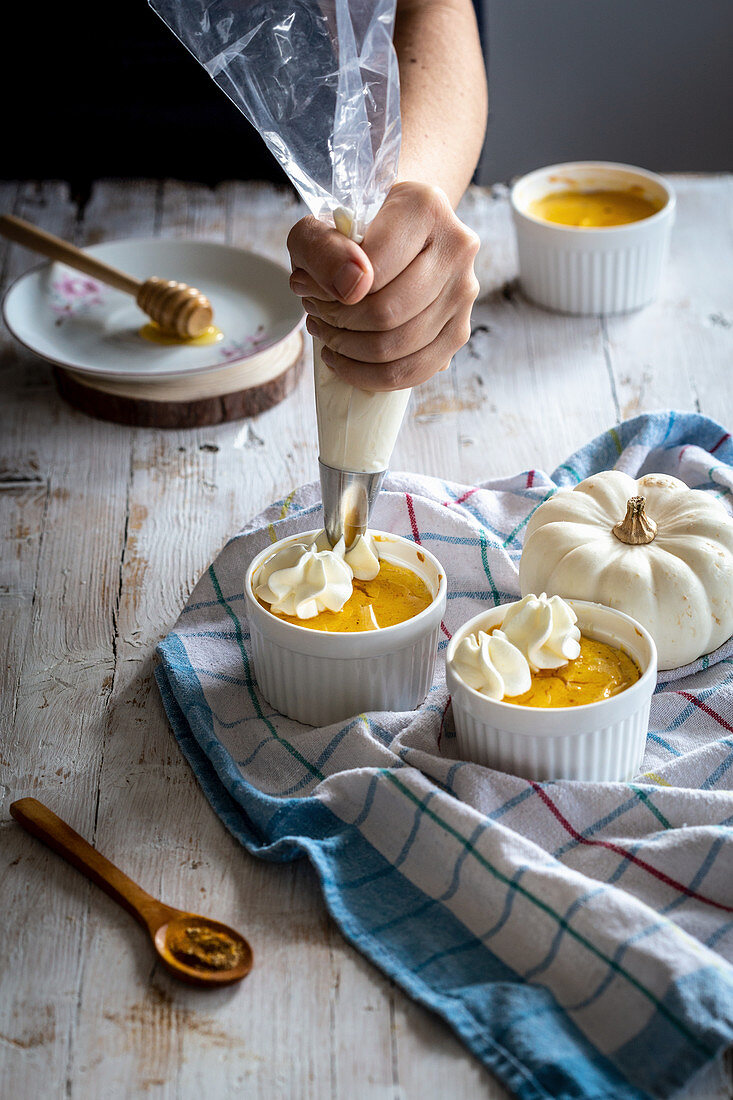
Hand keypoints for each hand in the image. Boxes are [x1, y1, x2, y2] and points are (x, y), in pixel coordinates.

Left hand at [287, 182, 479, 391]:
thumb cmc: (349, 233)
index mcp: (426, 207)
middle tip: (314, 313)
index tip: (306, 287)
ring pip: (399, 347)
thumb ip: (323, 249)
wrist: (388, 235)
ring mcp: (464, 292)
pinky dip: (369, 375)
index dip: (330, 291)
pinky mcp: (459, 331)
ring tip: (327, 333)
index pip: (373, 270)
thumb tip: (353, 288)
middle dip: (338, 323)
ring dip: (349, 349)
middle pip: (387, 313)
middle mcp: (457, 248)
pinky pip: (413, 372)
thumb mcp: (317, 228)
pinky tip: (344, 360)